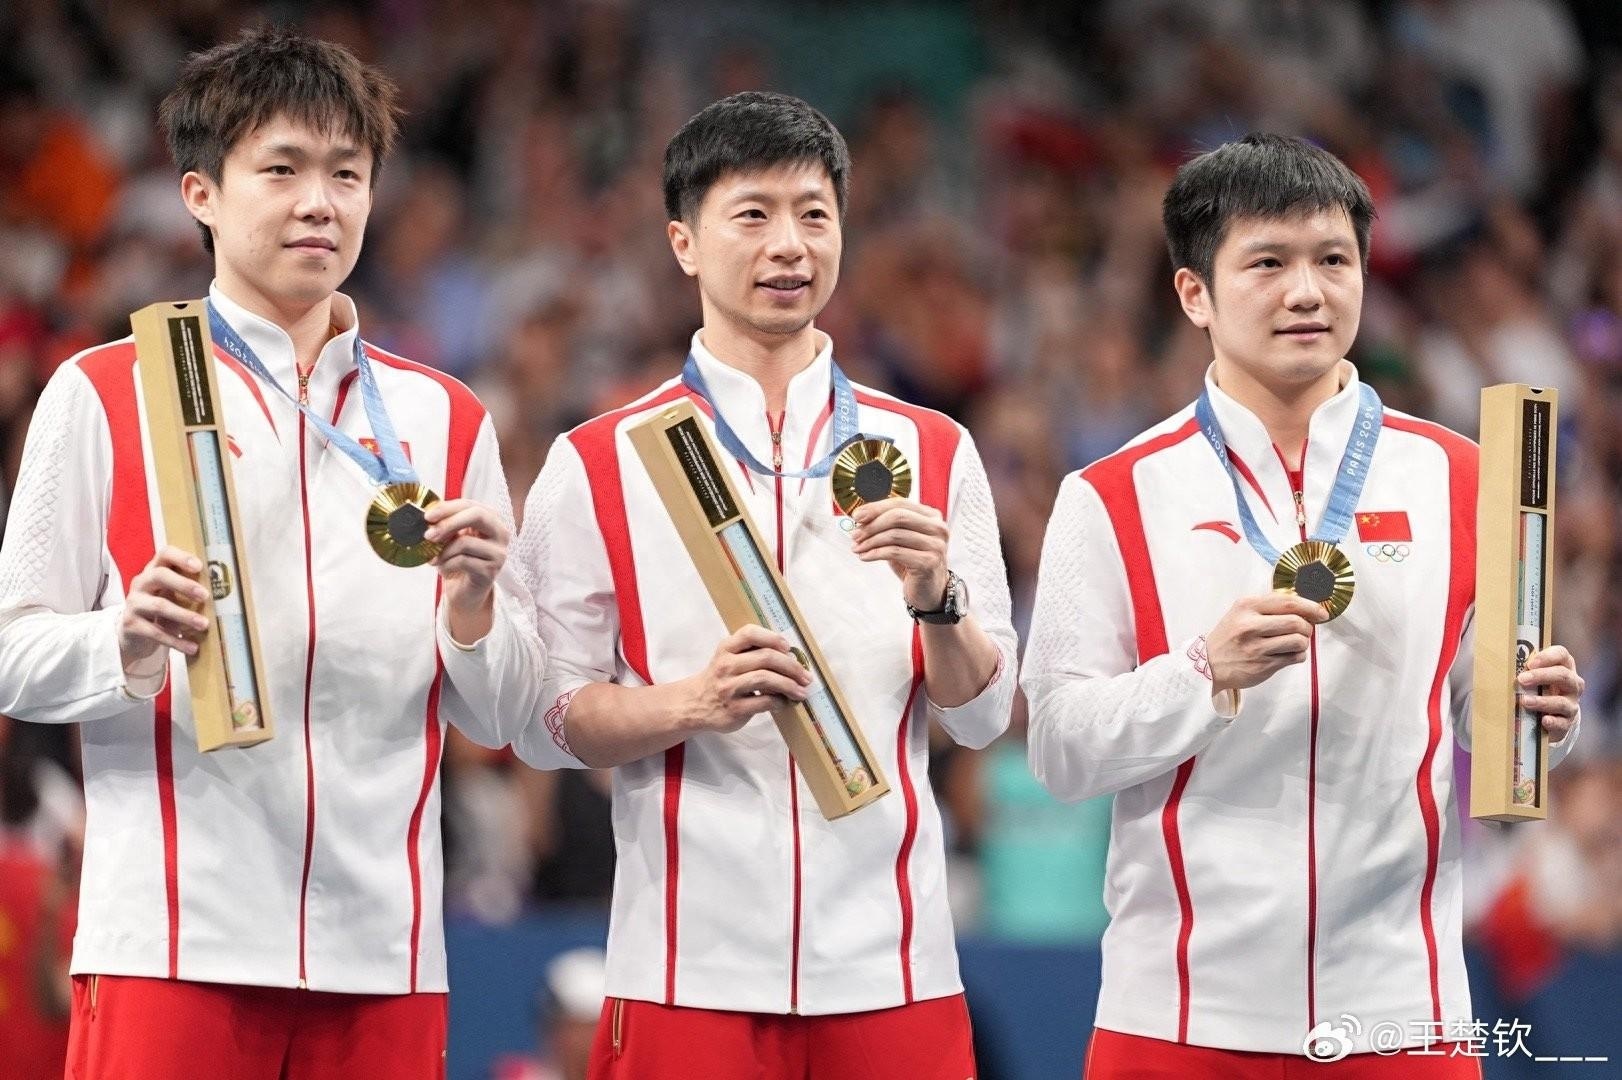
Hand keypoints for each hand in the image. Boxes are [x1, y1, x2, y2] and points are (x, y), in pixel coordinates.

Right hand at [119, 546, 209, 676]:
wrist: (134, 634)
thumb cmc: (162, 609)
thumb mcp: (172, 595)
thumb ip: (189, 590)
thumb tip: (227, 594)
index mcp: (154, 571)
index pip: (164, 554)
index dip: (181, 557)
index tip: (199, 566)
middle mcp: (141, 583)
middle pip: (160, 576)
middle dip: (184, 585)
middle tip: (206, 596)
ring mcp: (134, 604)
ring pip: (160, 606)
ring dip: (185, 616)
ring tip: (204, 625)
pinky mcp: (130, 625)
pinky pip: (155, 632)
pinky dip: (176, 640)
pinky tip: (192, 647)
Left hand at [425, 499, 507, 641]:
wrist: (465, 592)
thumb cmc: (458, 560)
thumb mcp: (451, 537)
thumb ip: (445, 523)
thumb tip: (429, 516)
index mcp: (491, 518)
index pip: (470, 505)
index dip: (447, 508)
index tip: (427, 516)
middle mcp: (501, 532)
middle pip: (477, 516)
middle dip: (448, 523)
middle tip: (428, 534)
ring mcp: (499, 552)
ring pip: (466, 542)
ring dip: (443, 551)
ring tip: (433, 558)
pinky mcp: (492, 571)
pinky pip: (463, 561)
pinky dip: (446, 565)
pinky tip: (442, 568)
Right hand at [680, 624, 810, 733]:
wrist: (695, 704)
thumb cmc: (721, 678)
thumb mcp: (729, 657)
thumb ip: (753, 652)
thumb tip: (791, 657)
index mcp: (726, 648)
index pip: (750, 634)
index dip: (773, 637)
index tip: (788, 647)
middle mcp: (726, 665)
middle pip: (765, 657)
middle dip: (792, 666)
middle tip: (806, 675)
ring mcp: (729, 687)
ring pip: (766, 679)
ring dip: (789, 685)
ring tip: (802, 691)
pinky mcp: (734, 709)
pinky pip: (764, 702)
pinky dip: (780, 702)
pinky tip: (785, 702)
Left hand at [850, 498, 948, 608]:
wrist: (929, 589)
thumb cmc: (913, 561)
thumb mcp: (900, 538)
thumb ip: (886, 524)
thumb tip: (861, 516)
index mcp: (931, 516)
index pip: (900, 504)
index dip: (876, 508)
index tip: (857, 516)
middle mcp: (937, 528)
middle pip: (898, 517)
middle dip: (872, 525)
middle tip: (855, 534)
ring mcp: (935, 545)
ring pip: (895, 535)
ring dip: (871, 541)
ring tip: (858, 548)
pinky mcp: (929, 562)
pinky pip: (895, 552)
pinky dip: (875, 553)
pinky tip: (865, 556)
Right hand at [1204, 592, 1327, 693]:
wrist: (1209, 664)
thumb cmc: (1229, 636)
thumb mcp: (1241, 612)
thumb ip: (1268, 606)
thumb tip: (1304, 606)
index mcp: (1247, 606)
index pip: (1288, 602)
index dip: (1310, 606)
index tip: (1322, 612)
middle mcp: (1250, 625)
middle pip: (1297, 622)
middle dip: (1307, 627)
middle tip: (1305, 630)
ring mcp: (1257, 647)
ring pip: (1299, 641)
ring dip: (1303, 642)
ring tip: (1295, 643)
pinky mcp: (1263, 666)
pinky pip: (1295, 658)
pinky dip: (1298, 655)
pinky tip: (1288, 654)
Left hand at [1519, 644, 1582, 743]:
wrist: (1554, 715)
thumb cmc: (1540, 689)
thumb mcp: (1535, 675)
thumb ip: (1524, 668)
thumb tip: (1494, 662)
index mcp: (1564, 667)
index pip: (1562, 654)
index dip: (1547, 657)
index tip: (1530, 663)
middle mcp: (1572, 684)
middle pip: (1563, 676)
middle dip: (1541, 676)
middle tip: (1521, 680)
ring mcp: (1571, 704)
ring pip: (1561, 701)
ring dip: (1542, 701)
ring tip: (1525, 701)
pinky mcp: (1567, 722)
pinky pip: (1562, 722)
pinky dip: (1553, 722)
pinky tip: (1544, 720)